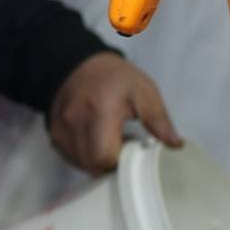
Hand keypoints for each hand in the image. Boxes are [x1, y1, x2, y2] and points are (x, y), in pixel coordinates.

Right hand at [47, 52, 181, 174]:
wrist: (80, 64)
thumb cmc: (115, 79)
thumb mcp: (143, 91)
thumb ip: (158, 119)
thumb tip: (175, 144)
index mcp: (100, 111)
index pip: (105, 156)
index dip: (122, 162)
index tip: (132, 151)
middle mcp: (75, 121)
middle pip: (92, 164)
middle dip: (111, 165)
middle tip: (124, 150)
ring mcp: (61, 129)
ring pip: (81, 163)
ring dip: (98, 162)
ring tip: (110, 143)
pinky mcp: (54, 134)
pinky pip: (71, 157)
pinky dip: (85, 157)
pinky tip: (96, 143)